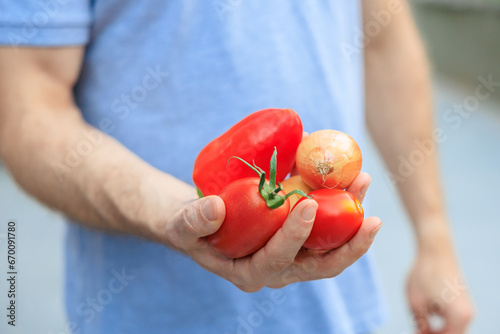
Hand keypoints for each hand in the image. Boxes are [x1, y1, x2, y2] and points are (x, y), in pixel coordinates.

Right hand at [163, 172, 380, 291]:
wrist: (197, 219)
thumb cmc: (188, 225)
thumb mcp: (182, 224)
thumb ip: (194, 220)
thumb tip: (215, 208)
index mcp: (250, 272)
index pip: (278, 260)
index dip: (294, 237)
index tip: (307, 205)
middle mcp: (278, 267)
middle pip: (320, 263)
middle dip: (348, 243)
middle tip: (370, 217)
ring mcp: (291, 251)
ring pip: (329, 242)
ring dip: (351, 216)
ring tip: (363, 181)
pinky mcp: (297, 233)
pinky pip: (324, 224)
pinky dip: (337, 202)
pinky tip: (346, 176)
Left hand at [407, 246, 473, 332]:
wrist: (435, 249)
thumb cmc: (424, 273)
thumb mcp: (416, 303)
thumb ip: (421, 325)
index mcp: (459, 317)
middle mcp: (468, 314)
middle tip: (415, 329)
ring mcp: (466, 307)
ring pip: (450, 327)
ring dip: (435, 326)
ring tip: (420, 313)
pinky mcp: (461, 301)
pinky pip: (450, 317)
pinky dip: (438, 317)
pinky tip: (425, 305)